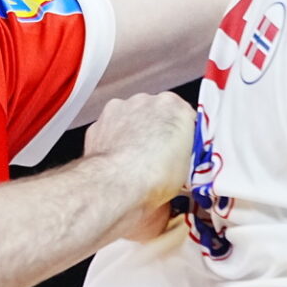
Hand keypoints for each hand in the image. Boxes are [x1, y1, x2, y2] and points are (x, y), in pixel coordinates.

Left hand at [81, 92, 195, 242]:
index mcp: (175, 107)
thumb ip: (185, 152)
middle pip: (156, 115)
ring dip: (134, 134)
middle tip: (159, 157)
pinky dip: (114, 142)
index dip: (183, 136)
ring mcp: (120, 109)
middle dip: (157, 132)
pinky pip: (110, 131)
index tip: (181, 150)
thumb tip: (179, 159)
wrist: (116, 184)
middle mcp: (147, 102)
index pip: (185, 117)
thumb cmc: (154, 176)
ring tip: (136, 161)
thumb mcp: (188, 168)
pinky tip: (119, 161)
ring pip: (131, 120)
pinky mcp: (98, 123)